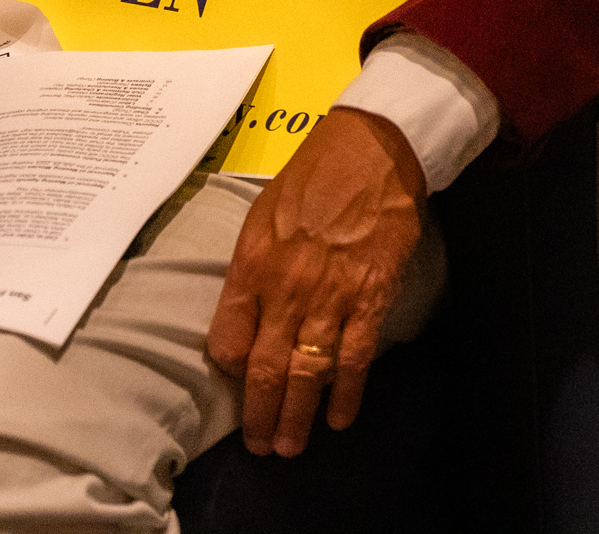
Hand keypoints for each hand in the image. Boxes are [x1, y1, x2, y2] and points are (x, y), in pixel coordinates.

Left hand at [207, 107, 426, 455]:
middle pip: (263, 368)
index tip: (238, 384)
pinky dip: (346, 394)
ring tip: (291, 447)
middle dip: (259, 414)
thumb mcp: (262, 215)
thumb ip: (253, 266)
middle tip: (260, 446)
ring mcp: (328, 297)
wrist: (372, 151)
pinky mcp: (368, 298)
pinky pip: (353, 359)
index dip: (231, 370)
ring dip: (297, 416)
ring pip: (306, 373)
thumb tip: (247, 311)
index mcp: (251, 265)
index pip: (227, 339)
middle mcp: (284, 289)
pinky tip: (339, 419)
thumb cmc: (314, 175)